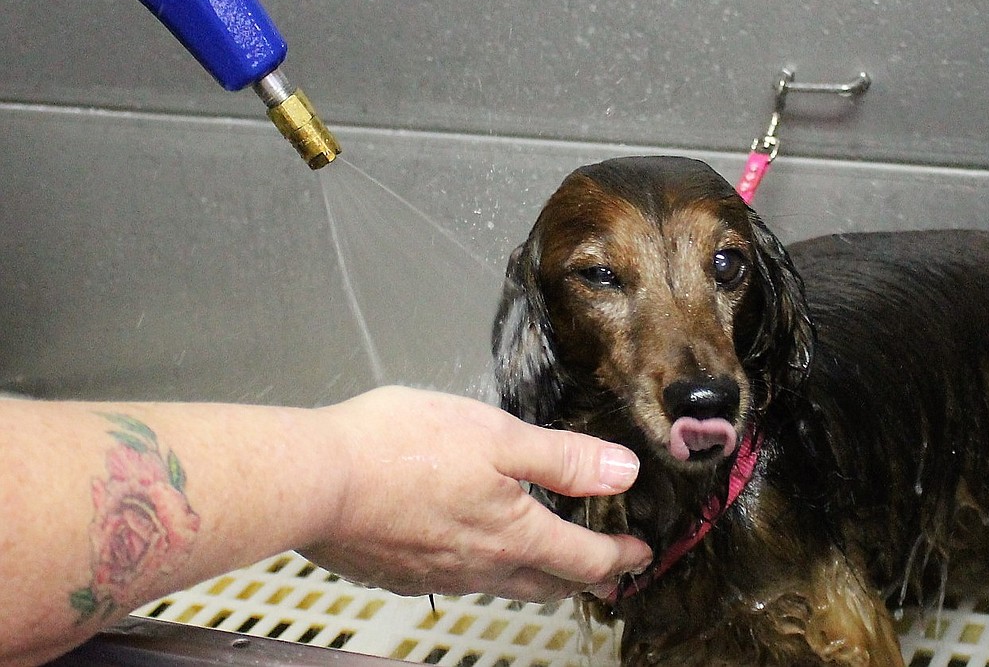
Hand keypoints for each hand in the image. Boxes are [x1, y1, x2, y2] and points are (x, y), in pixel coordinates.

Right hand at [301, 386, 651, 601]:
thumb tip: (622, 474)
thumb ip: (563, 458)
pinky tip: (467, 556)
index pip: (583, 557)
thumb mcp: (499, 436)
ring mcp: (437, 574)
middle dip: (581, 579)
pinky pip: (454, 579)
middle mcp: (479, 565)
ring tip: (544, 569)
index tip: (639, 555)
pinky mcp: (398, 572)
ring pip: (500, 584)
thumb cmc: (401, 449)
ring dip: (533, 578)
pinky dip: (479, 571)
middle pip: (546, 582)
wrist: (316, 481)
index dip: (619, 556)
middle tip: (604, 577)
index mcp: (512, 533)